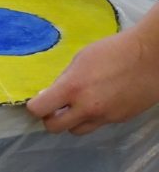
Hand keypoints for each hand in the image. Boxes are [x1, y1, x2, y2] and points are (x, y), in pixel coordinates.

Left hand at [26, 26, 158, 134]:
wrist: (150, 58)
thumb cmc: (113, 51)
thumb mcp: (80, 59)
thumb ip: (64, 79)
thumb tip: (51, 93)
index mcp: (72, 88)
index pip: (39, 109)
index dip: (34, 107)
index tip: (36, 101)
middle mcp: (86, 107)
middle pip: (54, 128)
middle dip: (50, 119)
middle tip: (53, 107)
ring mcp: (104, 117)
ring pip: (77, 130)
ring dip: (71, 121)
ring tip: (76, 105)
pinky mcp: (119, 120)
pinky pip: (97, 125)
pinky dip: (92, 117)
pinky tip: (98, 101)